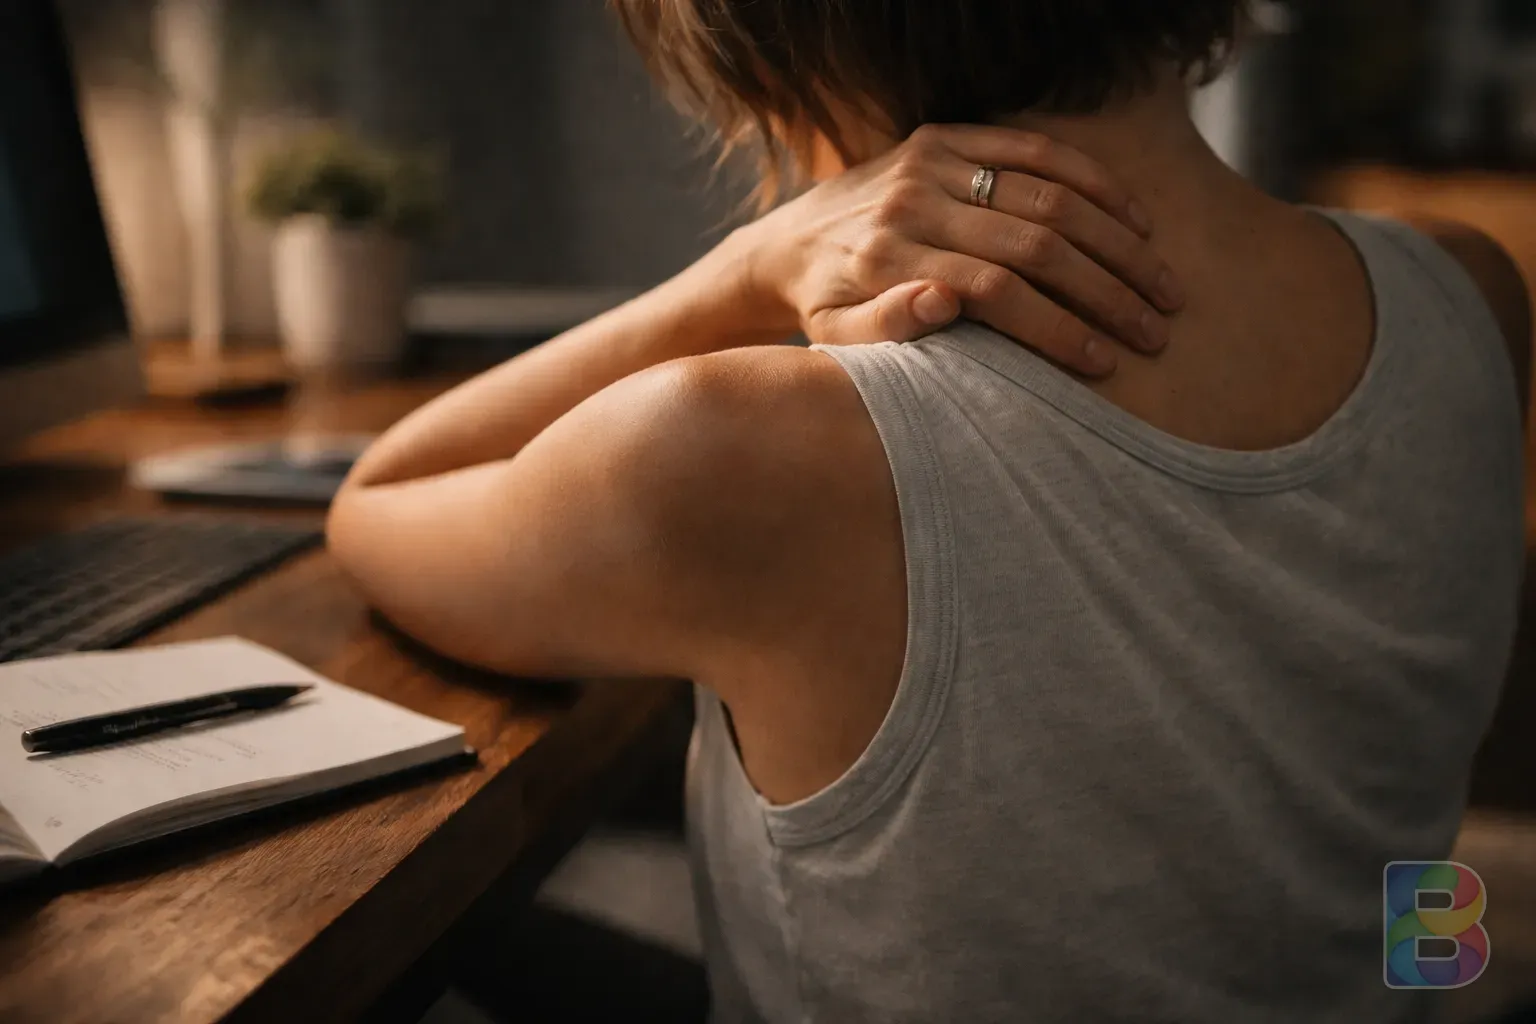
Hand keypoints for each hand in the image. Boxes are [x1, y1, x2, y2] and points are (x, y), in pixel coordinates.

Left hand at [735, 123, 1184, 374]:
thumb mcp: (837, 336)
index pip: (994, 292)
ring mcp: (932, 161)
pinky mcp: (945, 136)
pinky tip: (1135, 220)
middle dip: (1104, 290)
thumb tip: (943, 300)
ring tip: (1161, 285)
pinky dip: (1093, 181)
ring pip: (1048, 195)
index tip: (1103, 362)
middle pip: (1034, 243)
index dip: (1055, 328)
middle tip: (1153, 327)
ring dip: (1115, 241)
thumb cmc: (823, 306)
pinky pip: (1035, 149)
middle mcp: (914, 201)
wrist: (787, 243)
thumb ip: (883, 327)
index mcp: (889, 257)